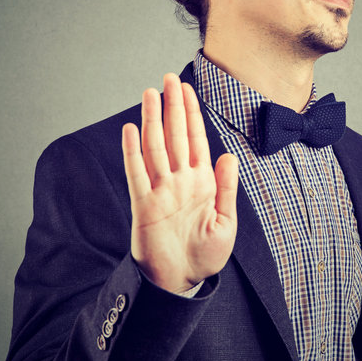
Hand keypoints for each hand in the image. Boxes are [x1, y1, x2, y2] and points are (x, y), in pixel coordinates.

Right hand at [122, 73, 238, 293]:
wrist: (182, 280)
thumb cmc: (204, 254)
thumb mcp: (226, 222)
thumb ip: (227, 188)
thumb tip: (229, 155)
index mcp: (201, 181)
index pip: (195, 139)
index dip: (191, 113)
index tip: (186, 89)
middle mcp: (179, 180)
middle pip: (174, 135)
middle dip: (173, 106)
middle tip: (168, 79)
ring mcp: (161, 189)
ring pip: (155, 147)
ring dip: (153, 120)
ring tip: (150, 94)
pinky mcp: (144, 204)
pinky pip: (137, 173)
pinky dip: (133, 151)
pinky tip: (132, 129)